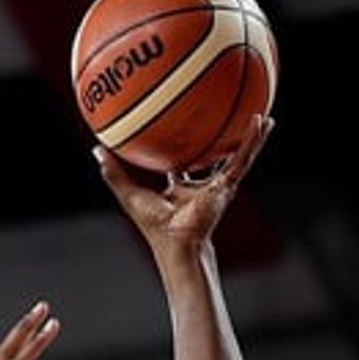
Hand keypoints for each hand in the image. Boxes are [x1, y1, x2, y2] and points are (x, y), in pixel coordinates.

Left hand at [94, 114, 272, 258]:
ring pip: (236, 155)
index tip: (182, 129)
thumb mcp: (130, 193)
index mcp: (180, 188)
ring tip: (261, 115)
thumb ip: (114, 173)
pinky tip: (261, 121)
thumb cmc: (155, 227)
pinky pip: (243, 158)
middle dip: (219, 140)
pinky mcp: (227, 185)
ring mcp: (217, 186)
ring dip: (248, 137)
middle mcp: (201, 186)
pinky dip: (253, 141)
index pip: (182, 163)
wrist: (177, 243)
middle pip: (212, 157)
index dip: (182, 148)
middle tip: (225, 116)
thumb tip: (96, 149)